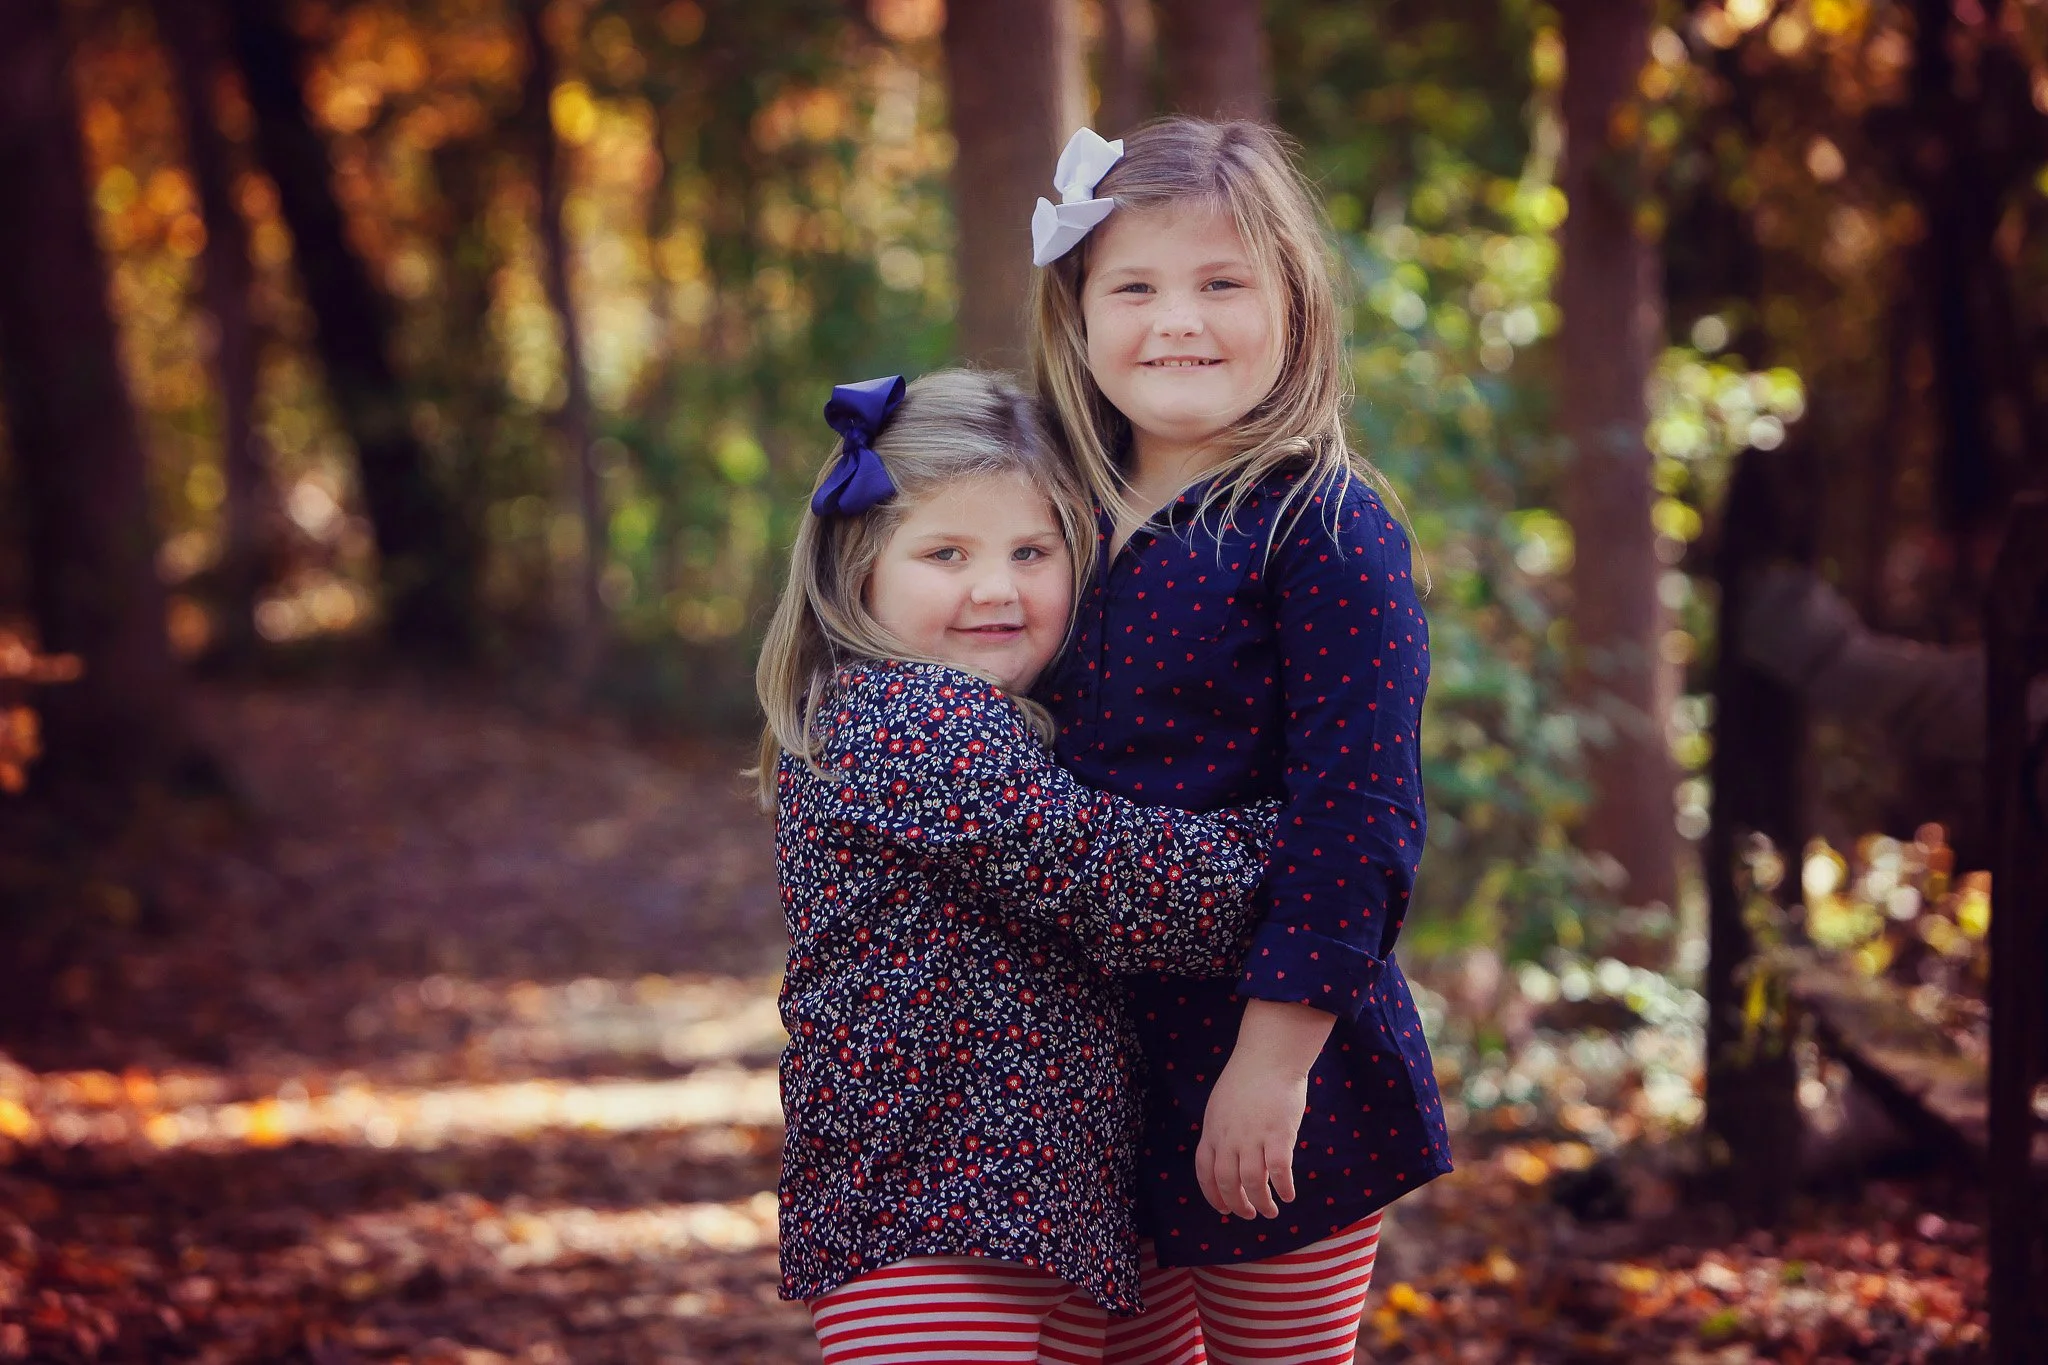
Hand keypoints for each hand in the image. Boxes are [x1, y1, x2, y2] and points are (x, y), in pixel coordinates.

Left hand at [1195, 1054, 1308, 1219]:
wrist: (1269, 1055)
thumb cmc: (1248, 1078)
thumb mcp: (1221, 1105)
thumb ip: (1222, 1132)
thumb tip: (1228, 1157)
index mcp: (1213, 1130)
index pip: (1205, 1172)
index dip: (1213, 1196)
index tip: (1223, 1209)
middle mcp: (1229, 1137)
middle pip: (1227, 1182)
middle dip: (1238, 1205)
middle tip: (1249, 1214)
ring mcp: (1253, 1136)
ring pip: (1253, 1182)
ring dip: (1262, 1203)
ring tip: (1271, 1211)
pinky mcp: (1279, 1133)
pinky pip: (1280, 1170)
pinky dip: (1284, 1188)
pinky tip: (1288, 1195)